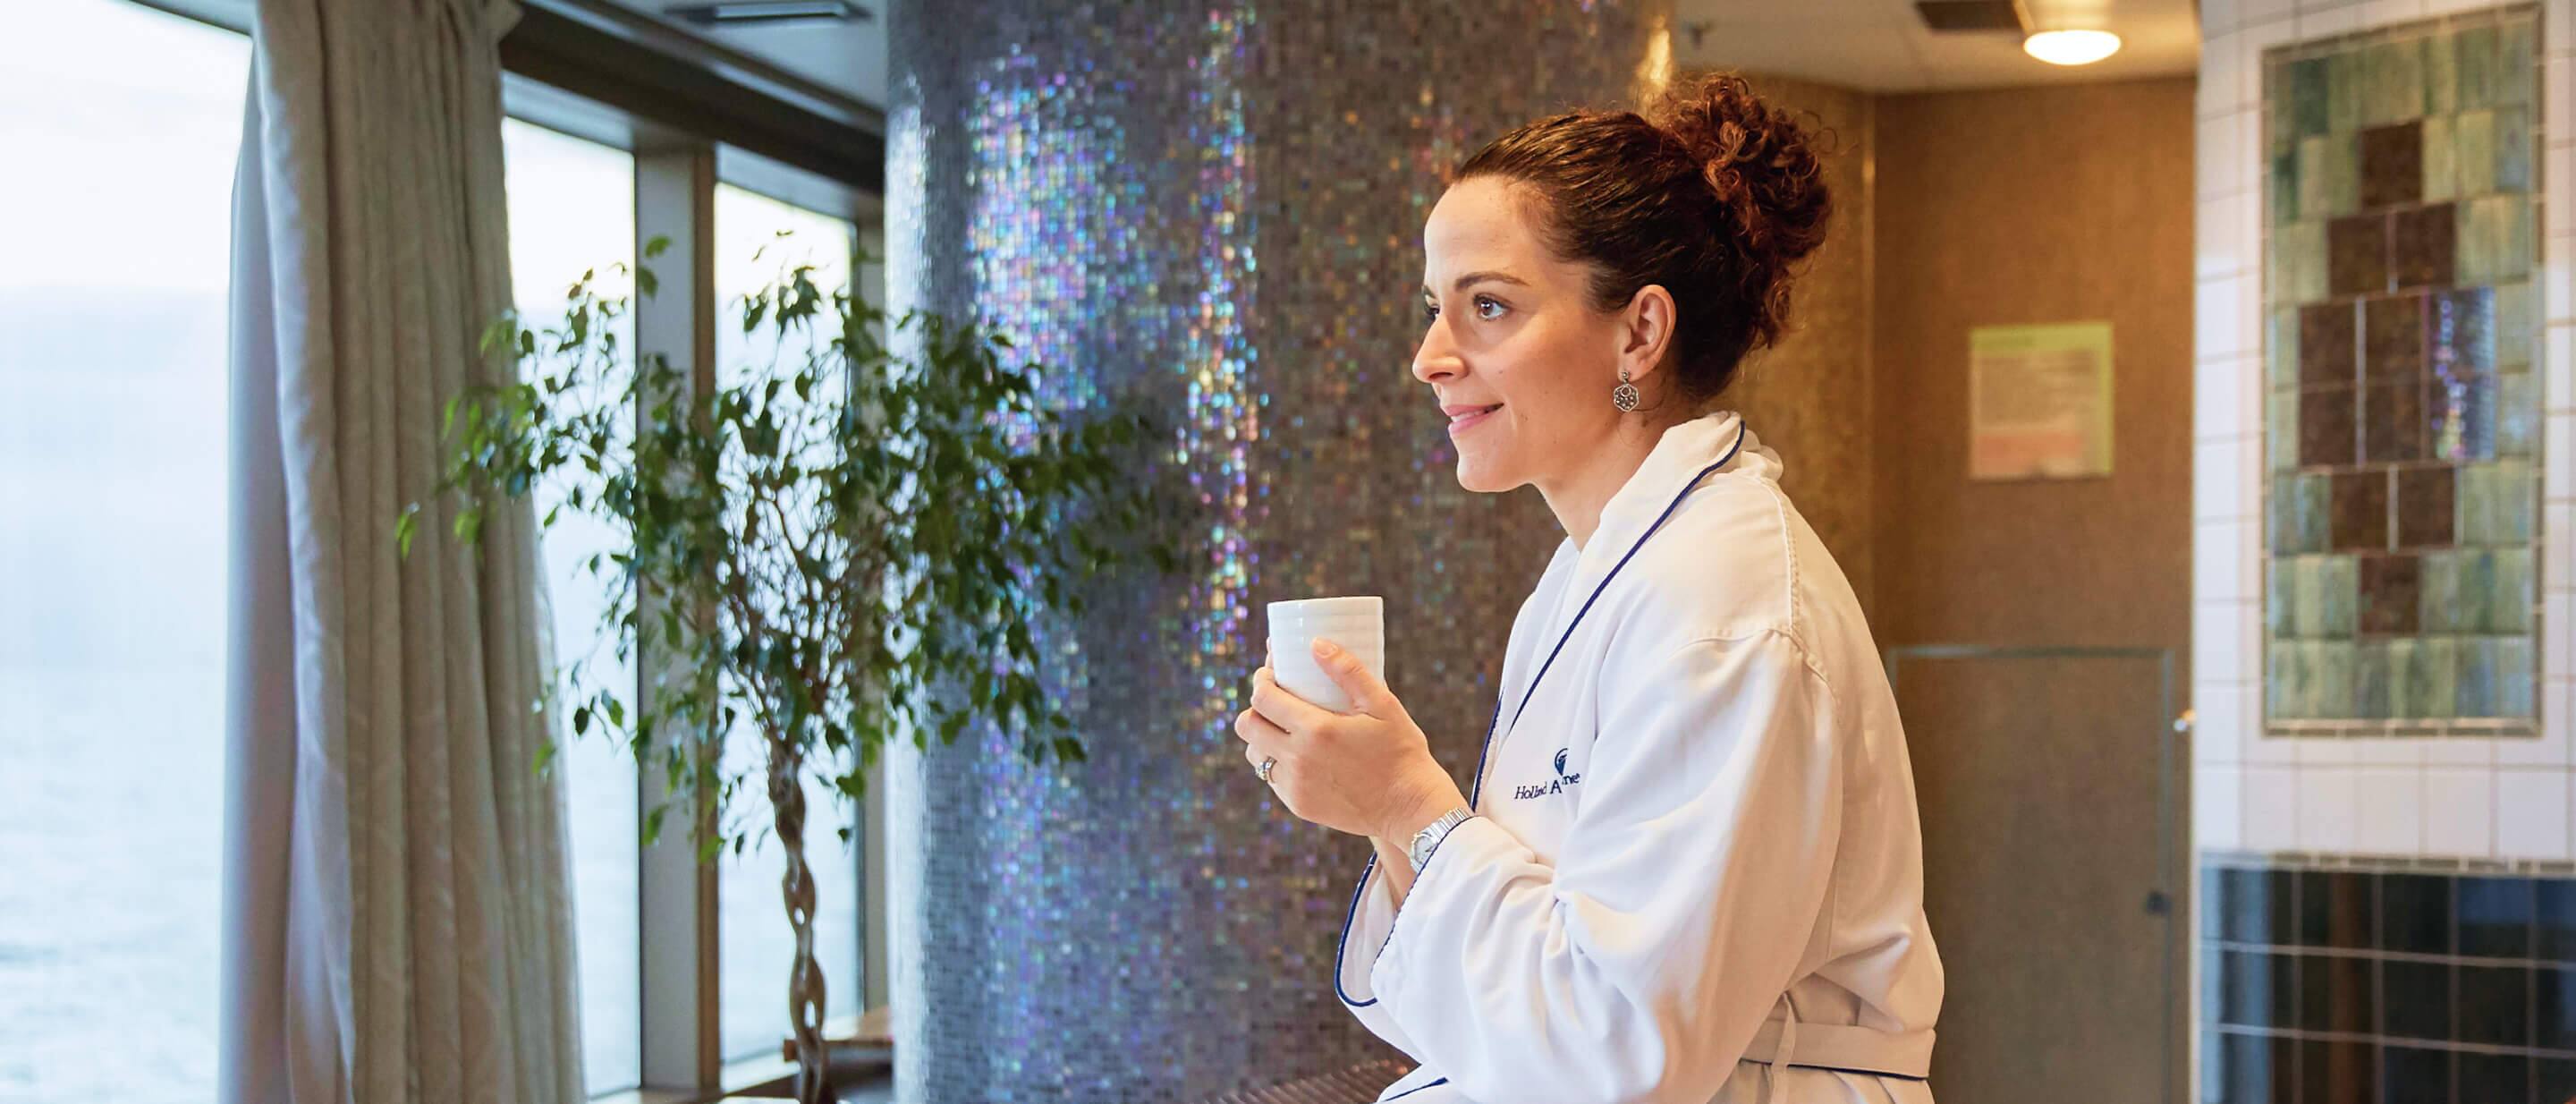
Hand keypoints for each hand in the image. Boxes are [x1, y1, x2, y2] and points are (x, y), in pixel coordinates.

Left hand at [1233, 638, 1468, 840]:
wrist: (1409, 808)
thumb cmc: (1400, 751)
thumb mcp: (1382, 705)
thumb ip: (1348, 671)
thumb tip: (1316, 643)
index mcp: (1316, 730)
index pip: (1263, 699)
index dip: (1261, 681)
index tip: (1269, 675)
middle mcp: (1298, 759)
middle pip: (1247, 726)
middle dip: (1255, 707)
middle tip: (1273, 699)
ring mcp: (1296, 786)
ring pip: (1255, 754)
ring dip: (1262, 737)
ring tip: (1284, 728)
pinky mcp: (1299, 804)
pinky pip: (1272, 778)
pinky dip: (1278, 762)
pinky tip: (1299, 754)